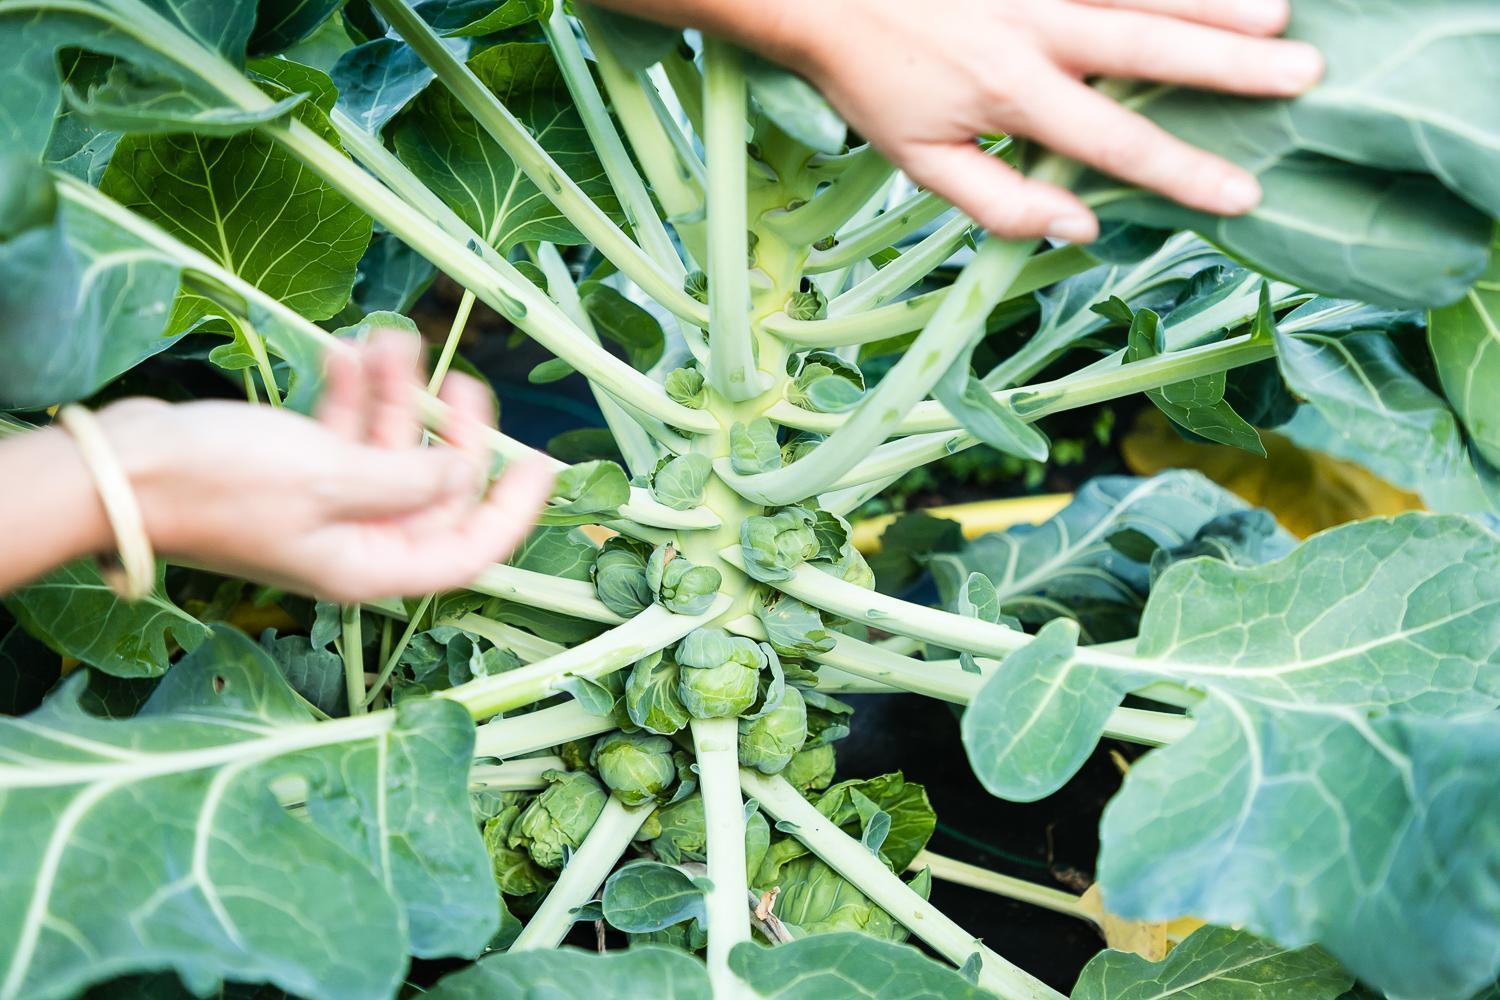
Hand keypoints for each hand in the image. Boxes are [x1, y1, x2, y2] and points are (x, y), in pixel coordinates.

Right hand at [98, 331, 554, 601]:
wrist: (126, 467)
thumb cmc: (225, 484)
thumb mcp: (334, 478)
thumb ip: (410, 479)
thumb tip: (462, 475)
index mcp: (373, 564)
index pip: (469, 550)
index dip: (513, 512)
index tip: (544, 466)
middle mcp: (357, 539)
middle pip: (436, 489)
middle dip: (453, 433)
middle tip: (464, 383)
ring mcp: (327, 503)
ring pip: (391, 449)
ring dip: (398, 395)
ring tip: (393, 340)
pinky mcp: (296, 468)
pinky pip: (346, 431)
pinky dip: (354, 393)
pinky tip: (347, 351)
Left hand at [786, 0, 1324, 240]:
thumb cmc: (874, 79)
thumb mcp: (920, 159)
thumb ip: (1000, 199)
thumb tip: (1080, 226)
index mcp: (1014, 95)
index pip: (1116, 143)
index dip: (1184, 172)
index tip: (1245, 192)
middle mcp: (1039, 29)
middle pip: (1152, 48)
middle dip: (1231, 65)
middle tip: (1304, 75)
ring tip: (1281, 14)